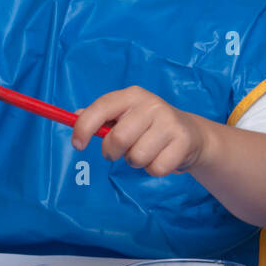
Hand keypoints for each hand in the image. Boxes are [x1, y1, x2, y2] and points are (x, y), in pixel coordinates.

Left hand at [70, 87, 209, 175]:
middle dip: (112, 152)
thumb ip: (101, 116)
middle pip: (118, 139)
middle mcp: (151, 104)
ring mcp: (169, 122)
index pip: (101, 107)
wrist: (191, 133)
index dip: (84, 127)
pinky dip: (153, 169)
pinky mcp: (183, 141)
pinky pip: (155, 169)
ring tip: (146, 151)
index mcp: (131, 95)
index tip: (77, 145)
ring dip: (135, 162)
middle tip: (120, 151)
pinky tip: (161, 156)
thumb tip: (74, 115)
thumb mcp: (125, 115)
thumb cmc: (148, 125)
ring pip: (136, 157)